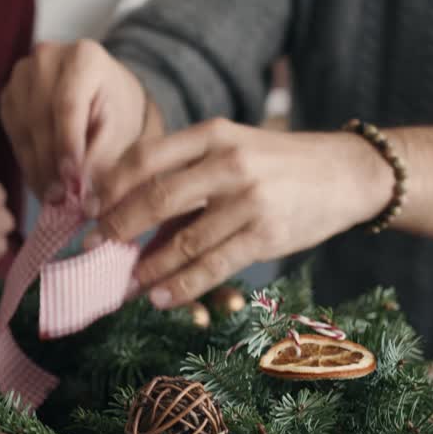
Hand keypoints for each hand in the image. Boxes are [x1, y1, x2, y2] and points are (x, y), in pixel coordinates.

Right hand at [0, 40, 147, 199]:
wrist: (101, 94)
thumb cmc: (115, 111)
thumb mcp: (120, 131)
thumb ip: (101, 157)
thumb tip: (80, 191)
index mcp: (84, 56)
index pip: (68, 104)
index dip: (67, 145)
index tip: (71, 181)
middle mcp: (47, 57)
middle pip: (41, 117)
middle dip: (50, 163)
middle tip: (61, 199)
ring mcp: (22, 74)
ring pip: (23, 128)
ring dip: (37, 167)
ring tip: (53, 197)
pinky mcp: (8, 95)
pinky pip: (14, 134)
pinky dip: (28, 161)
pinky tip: (43, 181)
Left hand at [89, 119, 392, 308]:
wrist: (346, 173)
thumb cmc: (277, 165)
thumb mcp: (231, 152)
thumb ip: (185, 179)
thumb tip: (130, 223)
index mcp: (212, 135)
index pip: (145, 158)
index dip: (110, 186)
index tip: (86, 210)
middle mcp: (228, 163)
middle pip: (155, 198)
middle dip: (116, 227)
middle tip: (91, 249)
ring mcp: (248, 200)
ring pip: (181, 241)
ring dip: (146, 268)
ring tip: (124, 285)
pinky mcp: (266, 234)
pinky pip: (212, 265)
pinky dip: (181, 286)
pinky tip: (161, 298)